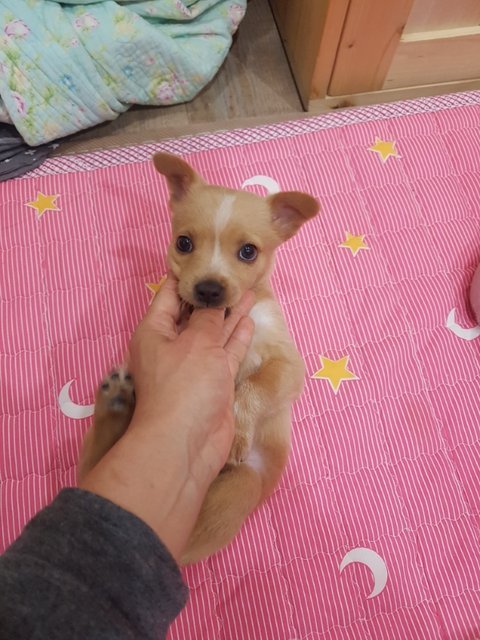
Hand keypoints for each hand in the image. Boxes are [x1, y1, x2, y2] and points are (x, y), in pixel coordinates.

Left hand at [80, 274, 254, 559]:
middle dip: (213, 294)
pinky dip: (237, 336)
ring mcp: (195, 363)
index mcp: (156, 330)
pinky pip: (227, 350)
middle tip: (232, 272)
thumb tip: (215, 299)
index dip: (189, 276)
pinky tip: (248, 319)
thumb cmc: (185, 386)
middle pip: (195, 312)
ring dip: (229, 313)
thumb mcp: (198, 343)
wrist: (188, 442)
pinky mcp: (214, 380)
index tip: (207, 258)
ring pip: (214, 331)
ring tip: (247, 289)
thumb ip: (211, 319)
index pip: (171, 294)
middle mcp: (173, 344)